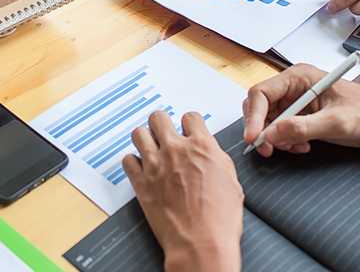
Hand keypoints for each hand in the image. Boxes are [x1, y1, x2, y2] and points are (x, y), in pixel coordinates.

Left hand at [123, 112, 242, 271]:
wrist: (200, 242)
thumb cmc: (220, 219)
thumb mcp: (231, 181)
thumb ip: (216, 159)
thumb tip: (209, 153)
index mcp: (201, 147)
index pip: (190, 117)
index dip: (189, 124)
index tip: (188, 131)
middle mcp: (175, 150)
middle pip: (158, 118)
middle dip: (162, 124)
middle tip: (164, 133)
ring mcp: (155, 165)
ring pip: (139, 133)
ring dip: (145, 139)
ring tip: (150, 148)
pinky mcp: (140, 182)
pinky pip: (128, 160)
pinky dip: (133, 163)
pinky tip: (140, 169)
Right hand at [242, 64, 359, 156]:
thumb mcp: (335, 122)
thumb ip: (301, 128)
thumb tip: (270, 135)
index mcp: (298, 77)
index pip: (261, 93)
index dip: (253, 116)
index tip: (253, 138)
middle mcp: (294, 87)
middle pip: (261, 107)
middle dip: (262, 129)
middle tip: (268, 149)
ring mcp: (298, 103)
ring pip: (269, 121)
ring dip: (275, 138)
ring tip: (294, 147)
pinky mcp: (304, 117)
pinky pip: (282, 130)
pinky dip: (286, 141)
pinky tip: (302, 147)